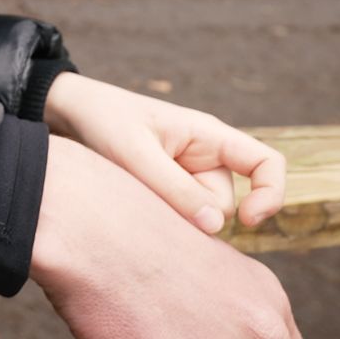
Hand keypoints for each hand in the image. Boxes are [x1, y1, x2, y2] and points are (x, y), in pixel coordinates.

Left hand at [42, 72, 285, 234]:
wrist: (68, 113)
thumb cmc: (104, 121)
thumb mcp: (135, 154)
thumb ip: (174, 189)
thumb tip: (218, 226)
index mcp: (209, 136)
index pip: (267, 163)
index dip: (271, 195)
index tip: (249, 221)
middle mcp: (205, 158)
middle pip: (225, 206)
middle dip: (194, 213)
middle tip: (147, 199)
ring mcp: (186, 178)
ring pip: (200, 219)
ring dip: (171, 218)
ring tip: (131, 194)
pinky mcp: (166, 194)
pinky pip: (179, 220)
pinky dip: (162, 222)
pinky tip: (134, 209)